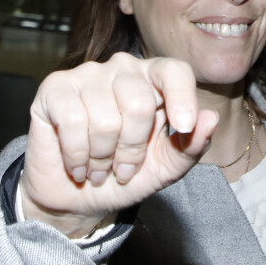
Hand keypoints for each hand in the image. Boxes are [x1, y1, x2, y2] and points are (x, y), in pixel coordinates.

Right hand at [20, 52, 217, 236]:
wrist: (76, 196)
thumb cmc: (125, 174)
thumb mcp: (166, 167)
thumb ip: (192, 145)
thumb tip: (210, 119)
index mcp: (154, 80)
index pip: (174, 71)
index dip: (182, 97)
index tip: (183, 127)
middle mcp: (121, 69)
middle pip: (139, 103)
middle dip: (132, 150)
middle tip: (123, 169)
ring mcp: (87, 74)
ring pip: (105, 118)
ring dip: (102, 158)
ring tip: (99, 167)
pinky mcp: (55, 87)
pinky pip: (72, 120)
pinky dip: (77, 154)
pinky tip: (77, 164)